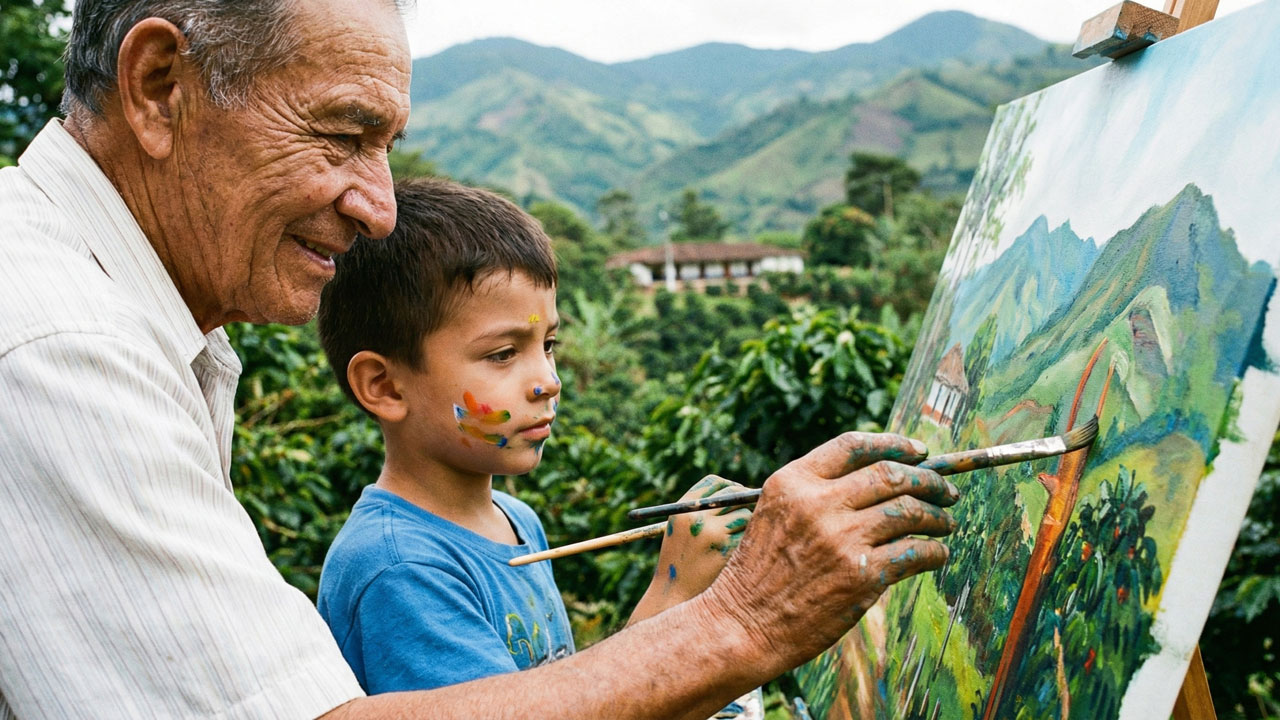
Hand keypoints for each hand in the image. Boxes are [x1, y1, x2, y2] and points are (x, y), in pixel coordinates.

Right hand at [628, 475, 751, 624]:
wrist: (674, 596)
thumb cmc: (681, 563)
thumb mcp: (681, 531)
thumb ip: (704, 511)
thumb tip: (745, 494)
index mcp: (682, 509)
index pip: (714, 483)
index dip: (730, 487)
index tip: (739, 495)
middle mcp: (696, 517)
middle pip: (733, 496)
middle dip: (746, 504)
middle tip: (754, 513)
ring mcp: (713, 534)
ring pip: (746, 516)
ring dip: (750, 525)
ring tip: (743, 540)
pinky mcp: (728, 551)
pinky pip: (750, 536)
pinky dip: (752, 542)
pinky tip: (745, 554)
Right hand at [692, 432, 958, 674]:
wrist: (743, 624)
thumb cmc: (759, 573)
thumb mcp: (774, 515)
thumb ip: (814, 493)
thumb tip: (879, 480)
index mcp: (792, 482)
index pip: (853, 445)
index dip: (893, 444)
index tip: (918, 451)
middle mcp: (817, 503)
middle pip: (890, 474)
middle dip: (928, 480)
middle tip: (945, 492)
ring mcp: (840, 538)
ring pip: (909, 511)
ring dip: (936, 516)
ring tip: (945, 524)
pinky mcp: (861, 575)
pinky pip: (915, 552)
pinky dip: (934, 552)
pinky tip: (936, 555)